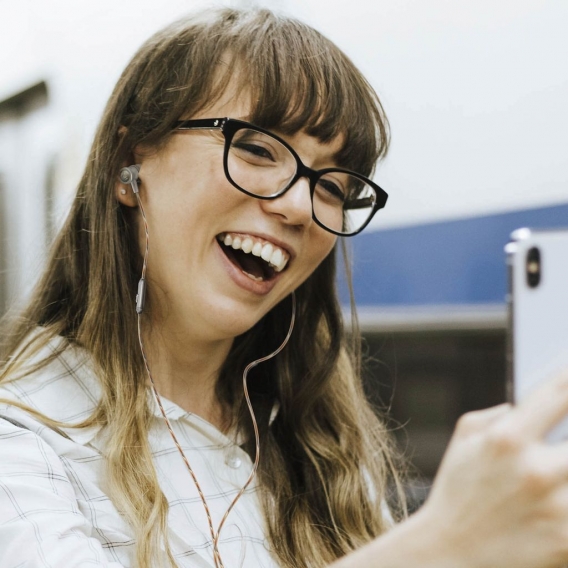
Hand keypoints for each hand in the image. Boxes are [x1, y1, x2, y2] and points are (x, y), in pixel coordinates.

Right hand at [415, 369, 567, 567]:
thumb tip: (542, 401)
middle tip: (567, 443)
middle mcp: (537, 471)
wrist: (450, 555)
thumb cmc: (458, 490)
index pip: (560, 393)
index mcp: (506, 439)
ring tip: (560, 465)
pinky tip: (557, 495)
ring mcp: (559, 510)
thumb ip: (502, 412)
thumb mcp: (465, 439)